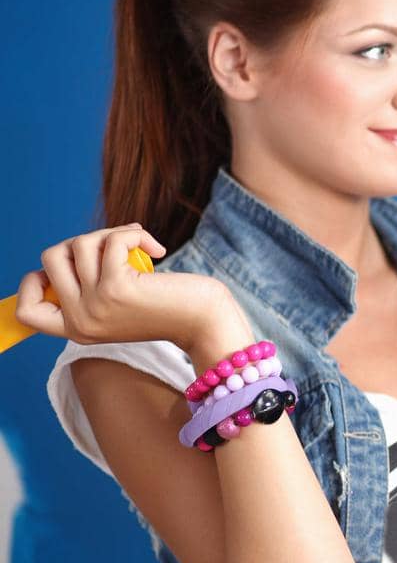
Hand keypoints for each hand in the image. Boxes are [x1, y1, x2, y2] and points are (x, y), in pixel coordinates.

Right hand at [14, 223, 231, 349]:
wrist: (206, 322)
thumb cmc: (168, 307)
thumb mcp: (120, 304)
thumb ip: (93, 286)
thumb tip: (76, 247)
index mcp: (76, 329)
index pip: (25, 311)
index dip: (34, 281)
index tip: (71, 267)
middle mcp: (79, 321)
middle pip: (50, 258)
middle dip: (84, 239)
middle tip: (115, 246)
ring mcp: (95, 305)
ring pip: (80, 243)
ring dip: (113, 233)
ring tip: (139, 243)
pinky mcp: (117, 288)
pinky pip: (111, 240)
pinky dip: (133, 234)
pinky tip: (156, 249)